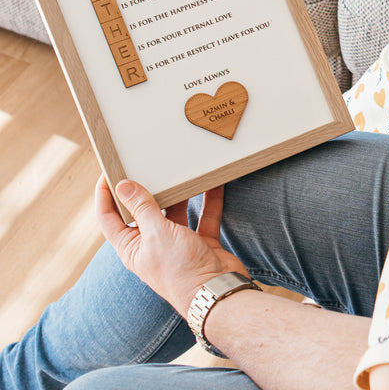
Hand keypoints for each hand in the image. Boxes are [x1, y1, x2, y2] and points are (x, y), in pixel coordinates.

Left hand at [95, 176, 247, 316]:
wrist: (217, 292)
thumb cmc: (180, 271)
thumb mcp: (157, 233)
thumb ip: (143, 207)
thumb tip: (123, 185)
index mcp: (131, 247)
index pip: (110, 218)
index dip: (105, 195)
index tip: (109, 172)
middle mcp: (152, 245)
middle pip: (144, 211)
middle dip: (147, 189)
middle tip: (148, 163)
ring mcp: (177, 244)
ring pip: (176, 211)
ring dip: (180, 193)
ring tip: (181, 170)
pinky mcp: (201, 242)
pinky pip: (203, 215)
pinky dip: (209, 201)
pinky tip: (214, 183)